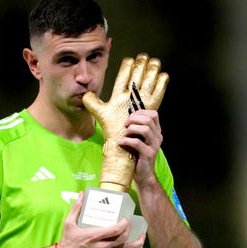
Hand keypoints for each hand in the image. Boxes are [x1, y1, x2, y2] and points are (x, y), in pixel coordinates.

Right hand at [57, 192, 145, 247]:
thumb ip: (77, 208)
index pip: (115, 230)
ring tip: (142, 237)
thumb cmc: (67, 241)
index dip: (124, 224)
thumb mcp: (69, 223)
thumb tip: (81, 194)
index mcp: (94, 236)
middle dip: (129, 230)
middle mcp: (101, 246)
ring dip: (135, 243)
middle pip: (122, 239)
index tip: (126, 219)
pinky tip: (131, 245)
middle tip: (129, 223)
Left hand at [82, 53, 168, 190]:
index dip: (150, 87)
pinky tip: (121, 143)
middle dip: (135, 115)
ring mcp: (154, 143)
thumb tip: (90, 98)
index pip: (152, 102)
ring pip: (144, 127)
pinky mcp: (149, 154)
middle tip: (125, 121)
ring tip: (123, 132)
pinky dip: (127, 142)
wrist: (140, 174)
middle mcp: (156, 132)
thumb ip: (118, 117)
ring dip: (131, 128)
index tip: (145, 73)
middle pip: (150, 114)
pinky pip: (138, 143)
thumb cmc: (131, 152)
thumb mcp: (125, 132)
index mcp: (151, 124)